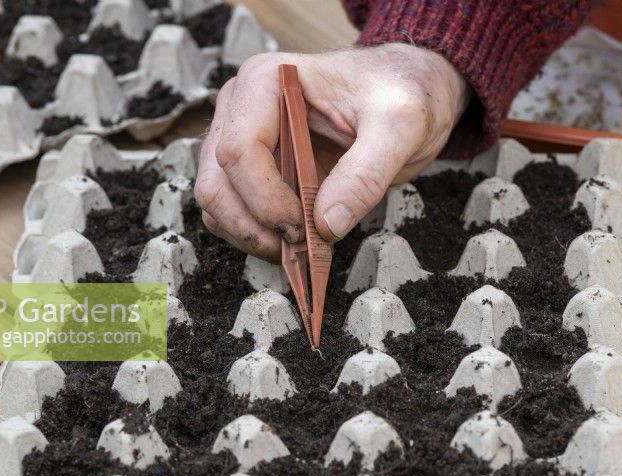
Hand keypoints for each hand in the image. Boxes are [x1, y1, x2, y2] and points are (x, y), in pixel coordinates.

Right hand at [195, 43, 468, 261]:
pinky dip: (258, 235)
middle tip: (302, 245)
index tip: (305, 226)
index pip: (240, 150)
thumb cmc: (398, 92)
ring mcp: (240, 139)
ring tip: (301, 246)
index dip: (267, 199)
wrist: (404, 91)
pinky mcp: (252, 169)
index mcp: (266, 82)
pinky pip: (234, 212)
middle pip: (217, 183)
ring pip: (217, 203)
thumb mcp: (400, 125)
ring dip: (252, 236)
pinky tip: (297, 240)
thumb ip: (366, 173)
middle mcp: (241, 108)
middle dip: (254, 226)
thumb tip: (326, 225)